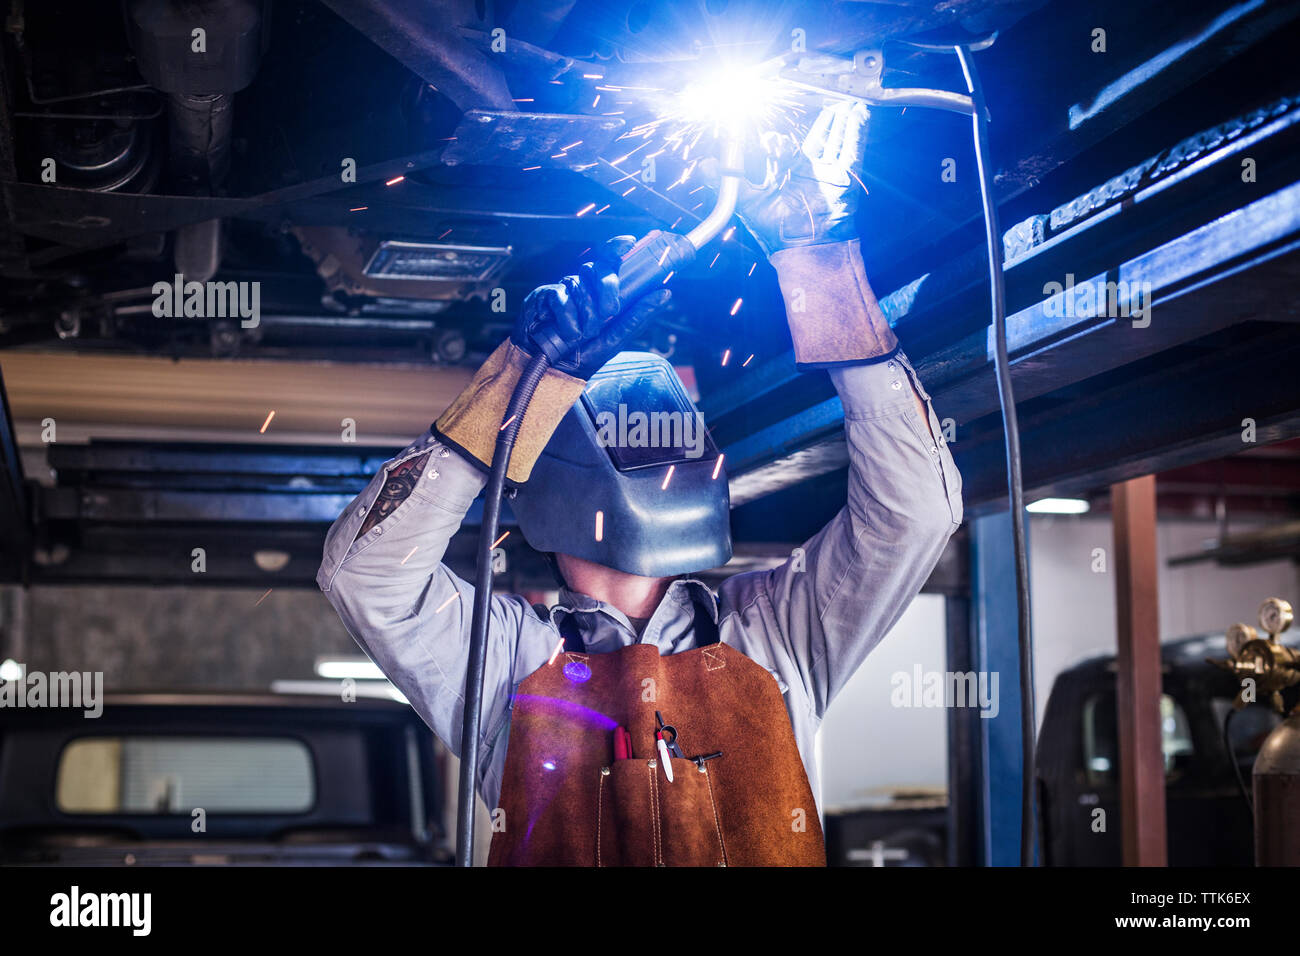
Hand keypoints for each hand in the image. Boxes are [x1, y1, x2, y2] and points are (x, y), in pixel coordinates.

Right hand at [512, 235, 670, 378]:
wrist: (554, 371)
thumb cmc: (585, 355)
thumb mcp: (616, 338)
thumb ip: (638, 315)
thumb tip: (665, 293)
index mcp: (601, 293)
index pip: (610, 261)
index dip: (617, 247)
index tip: (629, 244)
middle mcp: (583, 287)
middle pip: (597, 267)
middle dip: (607, 287)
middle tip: (610, 312)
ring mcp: (564, 290)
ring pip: (579, 283)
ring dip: (585, 313)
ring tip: (584, 335)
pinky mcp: (544, 296)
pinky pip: (560, 295)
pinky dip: (567, 317)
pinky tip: (569, 334)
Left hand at [735, 101, 867, 255]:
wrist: (804, 248)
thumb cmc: (776, 232)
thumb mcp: (746, 201)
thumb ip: (729, 180)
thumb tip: (703, 165)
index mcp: (783, 174)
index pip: (780, 145)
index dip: (774, 132)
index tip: (771, 118)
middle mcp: (805, 172)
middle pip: (814, 138)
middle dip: (820, 120)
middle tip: (820, 100)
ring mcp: (826, 174)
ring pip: (834, 140)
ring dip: (840, 121)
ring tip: (845, 103)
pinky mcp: (844, 177)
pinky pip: (851, 149)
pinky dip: (856, 130)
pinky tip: (859, 112)